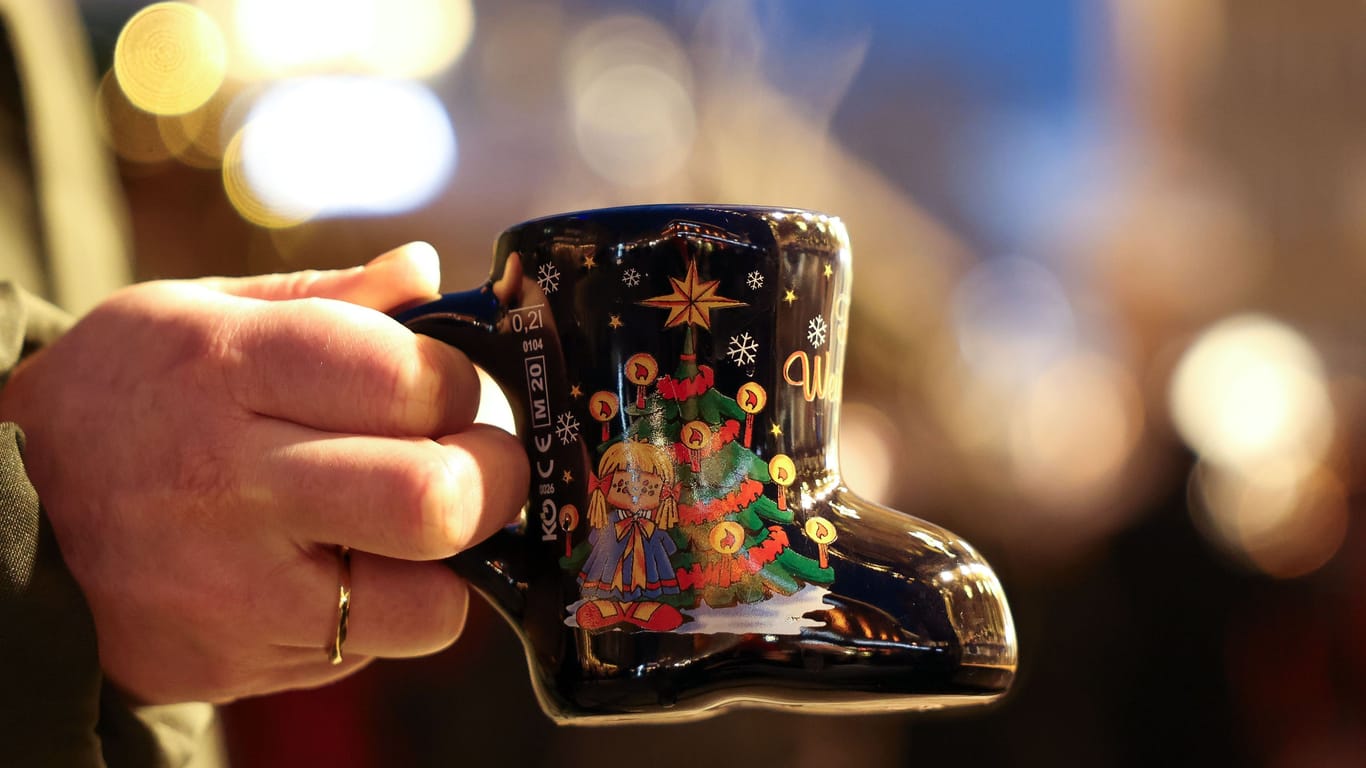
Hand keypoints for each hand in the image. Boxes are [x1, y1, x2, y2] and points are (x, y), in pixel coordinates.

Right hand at [0, 243, 527, 703]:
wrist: (7, 514)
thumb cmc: (124, 397)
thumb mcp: (197, 313)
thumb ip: (327, 298)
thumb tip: (428, 272)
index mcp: (225, 369)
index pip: (409, 378)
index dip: (459, 383)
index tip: (445, 388)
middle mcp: (231, 484)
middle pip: (436, 499)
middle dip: (493, 477)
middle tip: (475, 462)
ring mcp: (235, 590)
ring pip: (429, 601)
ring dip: (449, 559)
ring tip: (407, 522)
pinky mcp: (238, 664)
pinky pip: (374, 647)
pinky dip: (389, 607)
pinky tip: (343, 566)